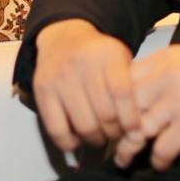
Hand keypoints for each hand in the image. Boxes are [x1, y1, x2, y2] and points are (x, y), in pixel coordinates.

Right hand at [31, 19, 139, 151]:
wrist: (64, 38)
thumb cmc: (99, 56)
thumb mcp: (120, 58)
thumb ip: (132, 87)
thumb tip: (137, 131)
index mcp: (107, 54)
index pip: (122, 93)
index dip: (131, 119)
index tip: (135, 131)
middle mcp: (82, 64)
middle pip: (104, 113)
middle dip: (115, 132)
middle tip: (117, 134)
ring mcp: (60, 77)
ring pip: (83, 125)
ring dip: (96, 139)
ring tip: (100, 137)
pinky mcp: (42, 90)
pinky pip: (56, 129)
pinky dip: (69, 142)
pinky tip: (77, 140)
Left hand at [113, 45, 179, 170]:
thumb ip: (160, 67)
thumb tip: (134, 84)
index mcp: (163, 59)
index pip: (124, 79)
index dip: (114, 99)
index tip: (112, 114)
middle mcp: (165, 78)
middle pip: (126, 106)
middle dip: (118, 126)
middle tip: (113, 140)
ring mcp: (178, 102)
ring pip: (140, 130)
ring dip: (130, 148)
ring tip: (125, 159)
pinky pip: (163, 148)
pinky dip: (159, 160)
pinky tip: (159, 164)